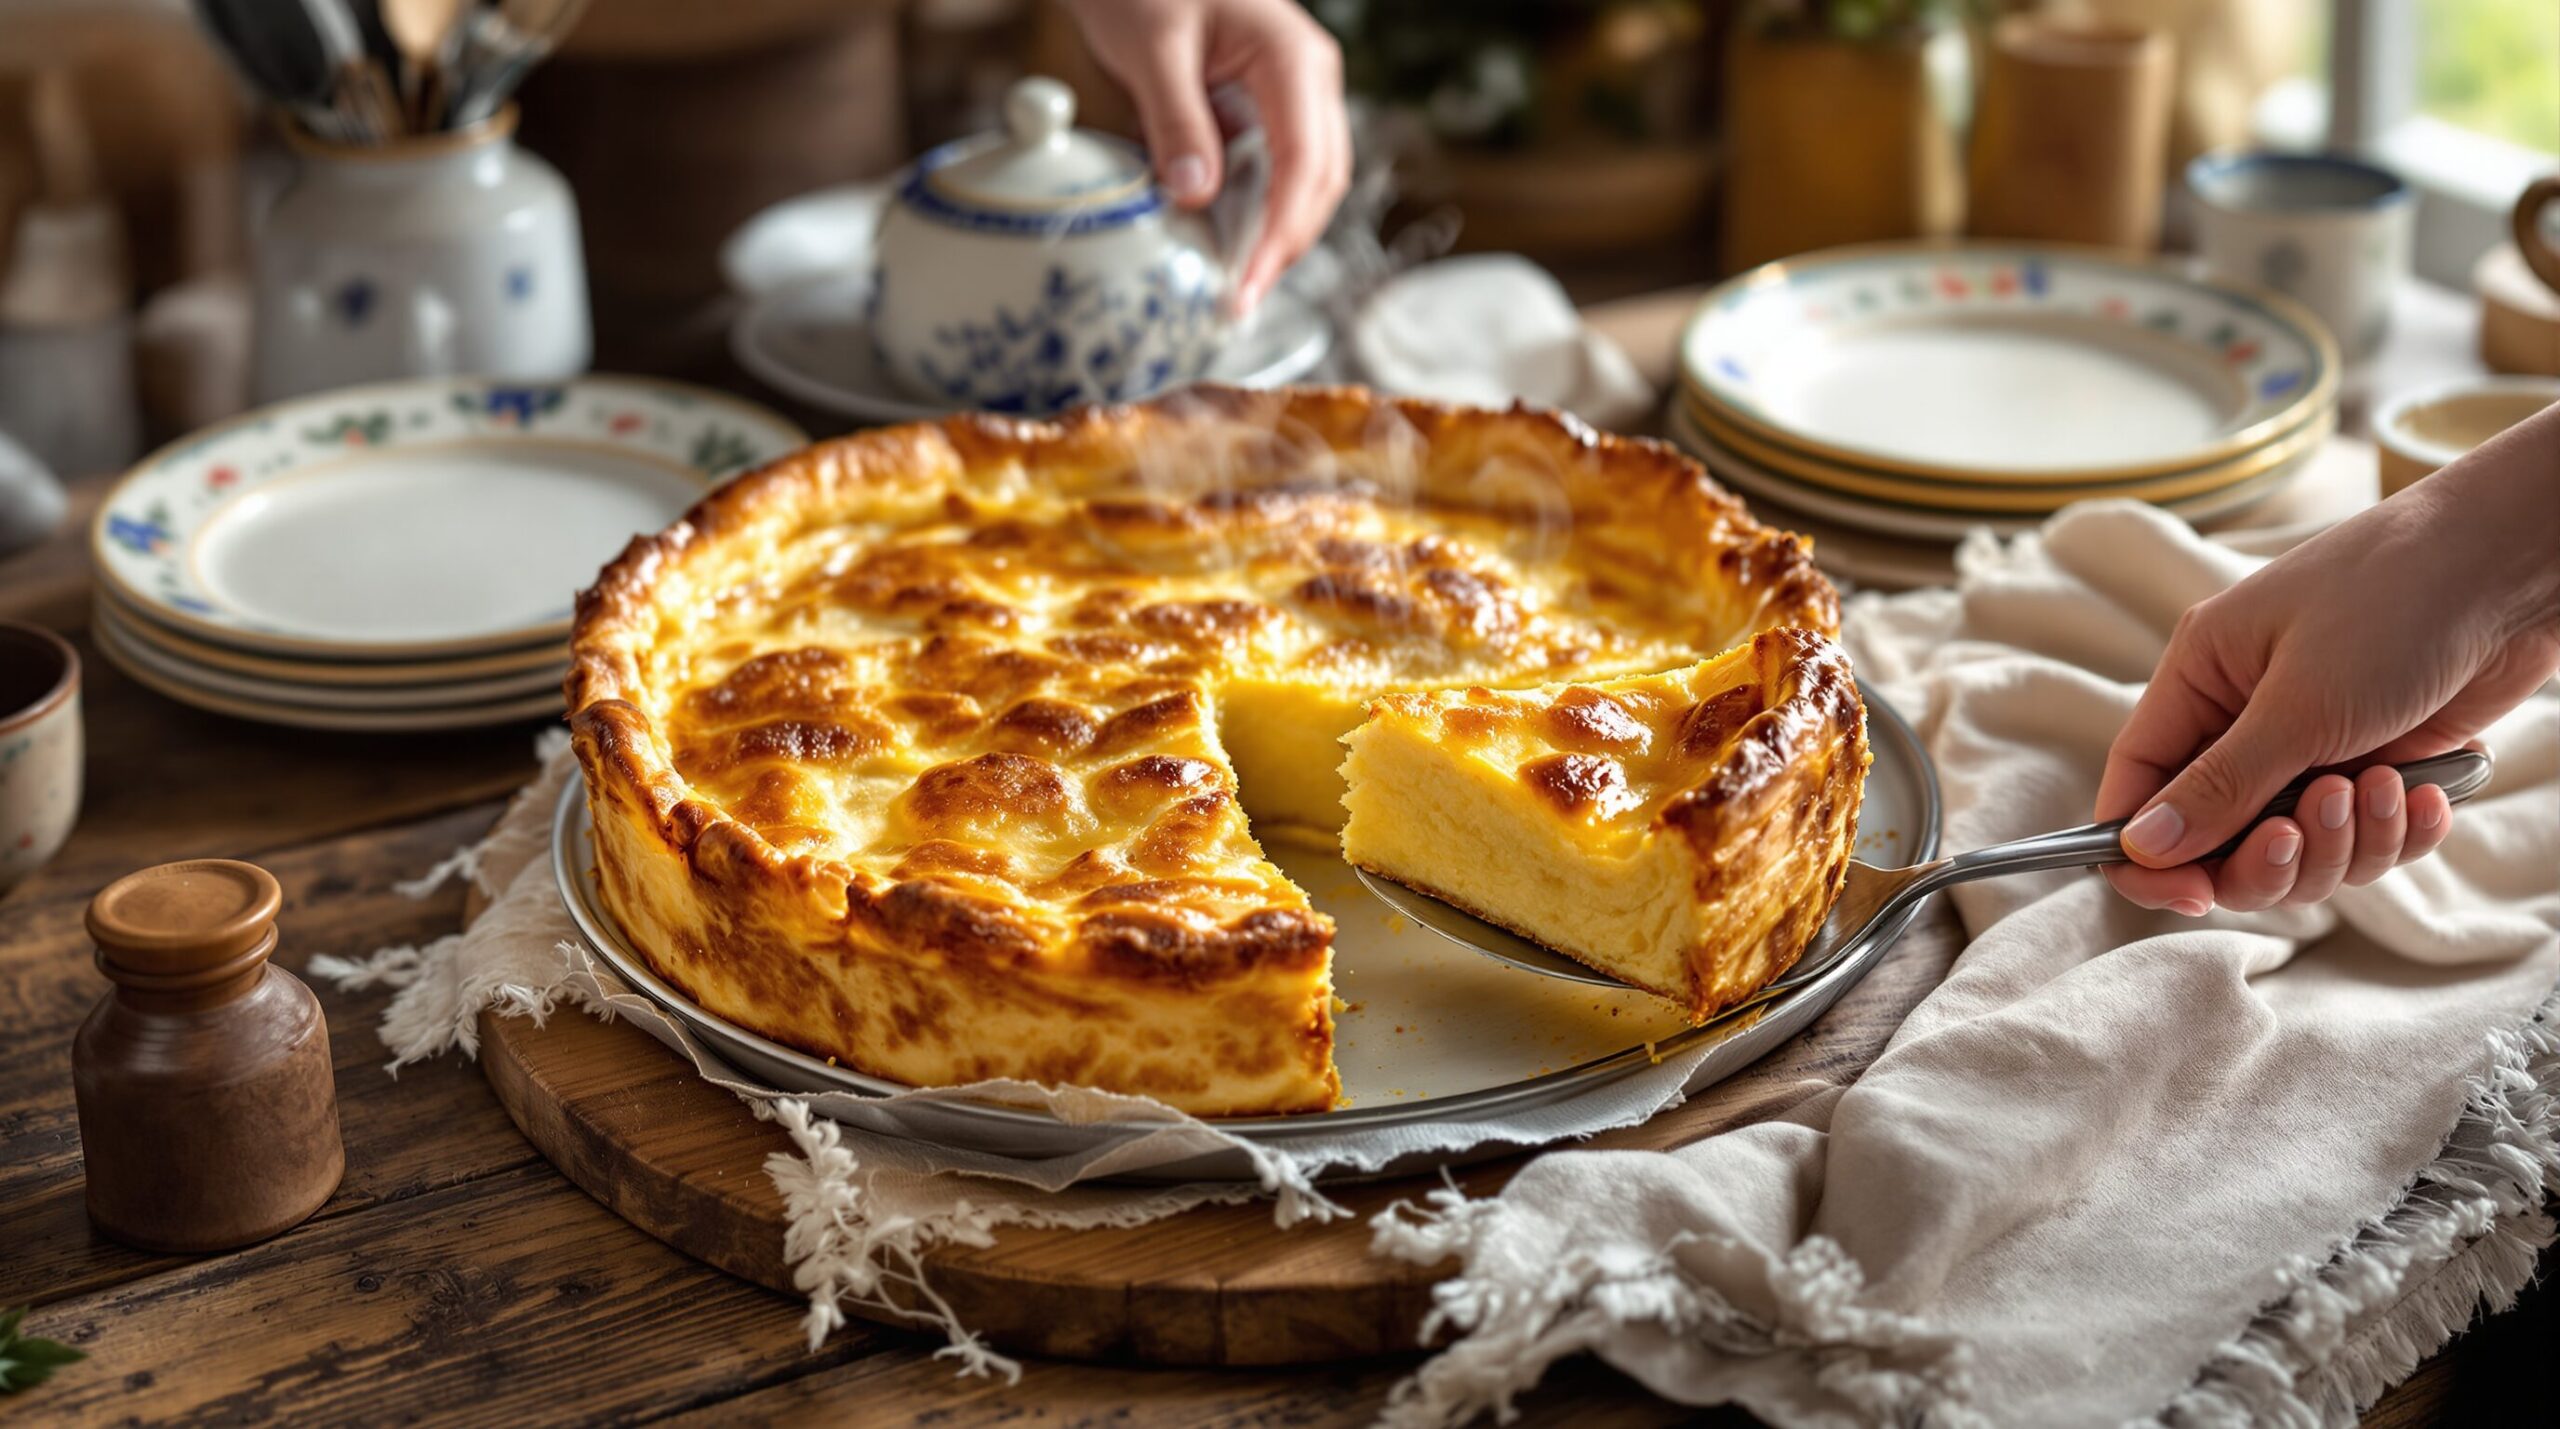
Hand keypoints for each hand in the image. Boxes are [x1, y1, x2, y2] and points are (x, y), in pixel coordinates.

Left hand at [1063, 0, 1349, 311]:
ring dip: (1271, 235)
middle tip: (1236, 302)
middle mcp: (1308, 80)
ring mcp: (1293, 95)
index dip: (1280, 235)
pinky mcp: (1268, 108)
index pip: (1305, 165)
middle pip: (1318, 184)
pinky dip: (1252, 210)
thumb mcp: (1151, 48)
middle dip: (1282, 247)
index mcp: (1293, 60)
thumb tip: (1196, 196)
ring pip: (1303, 183)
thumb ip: (1176, 120)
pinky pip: (1273, 170)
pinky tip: (1221, 241)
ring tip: (1231, 284)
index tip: (1245, 284)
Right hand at [2096, 402, 2559, 914]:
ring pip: (2298, 849)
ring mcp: (2316, 745)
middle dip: (2266, 855)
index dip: (2149, 851)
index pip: (2140, 785)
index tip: (2191, 895)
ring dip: (2345, 842)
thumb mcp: (2300, 704)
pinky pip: (2365, 840)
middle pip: (2218, 837)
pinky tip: (2427, 794)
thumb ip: (2219, 786)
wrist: (2513, 568)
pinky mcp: (2380, 763)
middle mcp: (2247, 719)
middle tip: (2304, 833)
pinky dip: (2396, 832)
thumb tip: (2140, 847)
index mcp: (2201, 681)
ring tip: (2384, 787)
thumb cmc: (2393, 604)